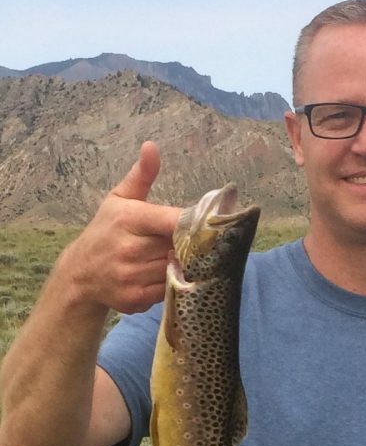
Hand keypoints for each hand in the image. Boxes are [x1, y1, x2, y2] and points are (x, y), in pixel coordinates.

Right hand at [61, 141, 179, 313]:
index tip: (205, 223)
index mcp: (129, 219)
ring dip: (184, 265)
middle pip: (180, 246)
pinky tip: (168, 274)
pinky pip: (169, 289)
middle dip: (190, 245)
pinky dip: (174, 283)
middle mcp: (129, 249)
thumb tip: (152, 147)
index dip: (193, 223)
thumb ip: (141, 175)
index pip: (173, 220)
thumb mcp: (119, 199)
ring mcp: (131, 276)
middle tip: (196, 242)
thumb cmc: (105, 231)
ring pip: (177, 269)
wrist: (80, 273)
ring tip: (182, 257)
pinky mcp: (136, 298)